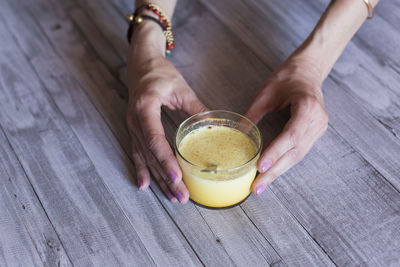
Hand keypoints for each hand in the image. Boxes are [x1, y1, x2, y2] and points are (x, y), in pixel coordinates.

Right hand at [126, 22, 206, 203]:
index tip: (177, 177)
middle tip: (181, 197)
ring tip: (171, 196)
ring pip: (144, 158)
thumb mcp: (181, 88)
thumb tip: (215, 126)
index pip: (155, 140)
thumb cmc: (160, 72)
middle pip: (150, 156)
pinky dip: (141, 170)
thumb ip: (196, 108)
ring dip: (157, 179)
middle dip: (166, 178)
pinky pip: (137, 153)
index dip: (166, 161)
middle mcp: (135, 121)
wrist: (140, 62)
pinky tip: (144, 184)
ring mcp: (132, 127)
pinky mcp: (134, 129)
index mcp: (145, 107)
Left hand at [245, 58, 327, 194]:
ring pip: (297, 156)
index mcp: (307, 107)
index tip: (260, 167)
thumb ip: (252, 114)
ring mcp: (318, 129)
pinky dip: (283, 163)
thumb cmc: (287, 77)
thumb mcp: (265, 93)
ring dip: (278, 172)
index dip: (276, 153)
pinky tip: (270, 173)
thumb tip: (236, 135)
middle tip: (257, 187)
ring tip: (260, 185)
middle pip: (295, 152)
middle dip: (274, 172)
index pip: (291, 135)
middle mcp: (317, 121)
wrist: (308, 70)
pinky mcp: (314, 134)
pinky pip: (298, 152)